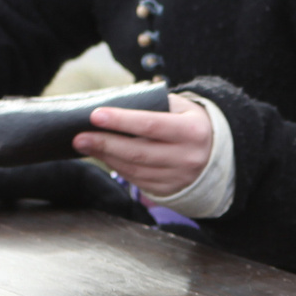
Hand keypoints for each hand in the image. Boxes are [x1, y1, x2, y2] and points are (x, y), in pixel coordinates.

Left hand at [73, 94, 211, 197]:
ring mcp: (179, 177)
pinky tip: (104, 156)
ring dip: (106, 157)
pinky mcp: (170, 190)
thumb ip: (153, 106)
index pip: (151, 125)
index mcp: (193, 131)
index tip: (96, 115)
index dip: (121, 121)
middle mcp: (188, 157)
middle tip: (79, 136)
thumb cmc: (190, 124)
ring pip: (135, 169)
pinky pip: (137, 180)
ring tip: (86, 145)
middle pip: (138, 152)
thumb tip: (113, 106)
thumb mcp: (182, 108)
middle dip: (105, 143)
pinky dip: (117, 168)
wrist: (216, 154)